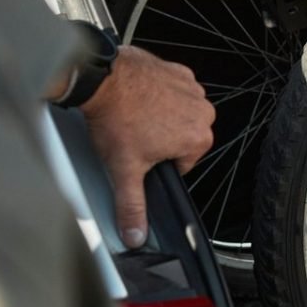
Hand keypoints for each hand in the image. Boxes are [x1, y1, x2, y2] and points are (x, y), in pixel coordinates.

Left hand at [80, 45, 215, 248]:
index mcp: (198, 138)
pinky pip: (174, 90)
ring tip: (135, 116)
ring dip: (162, 116)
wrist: (103, 78)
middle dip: (161, 139)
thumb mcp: (124, 170)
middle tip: (135, 134)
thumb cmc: (117, 118)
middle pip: (183, 138)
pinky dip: (159, 94)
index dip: (157, 162)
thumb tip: (136, 234)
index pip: (182, 164)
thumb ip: (132, 206)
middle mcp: (202, 112)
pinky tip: (138, 98)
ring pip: (179, 114)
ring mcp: (192, 89)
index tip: (141, 153)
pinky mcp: (179, 72)